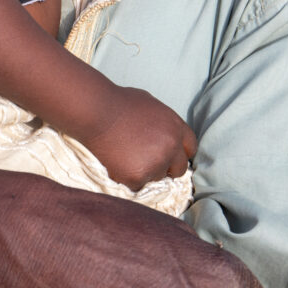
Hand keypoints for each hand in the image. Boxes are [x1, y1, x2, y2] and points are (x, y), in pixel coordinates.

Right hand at [78, 85, 197, 188]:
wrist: (97, 112)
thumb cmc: (119, 102)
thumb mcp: (151, 104)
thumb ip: (163, 123)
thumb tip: (164, 133)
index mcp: (175, 127)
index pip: (190, 148)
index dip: (179, 153)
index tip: (171, 156)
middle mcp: (171, 147)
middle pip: (179, 168)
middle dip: (168, 168)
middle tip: (149, 162)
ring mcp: (155, 164)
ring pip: (157, 177)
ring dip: (146, 172)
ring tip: (127, 156)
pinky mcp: (138, 177)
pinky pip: (137, 185)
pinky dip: (128, 178)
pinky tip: (118, 162)